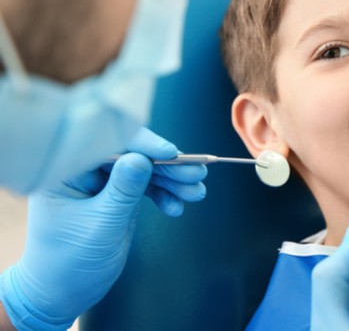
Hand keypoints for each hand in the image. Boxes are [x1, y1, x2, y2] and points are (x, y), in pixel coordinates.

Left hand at [0, 128, 206, 330]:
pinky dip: (165, 195)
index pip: (108, 144)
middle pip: (132, 155)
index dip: (142, 144)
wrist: (63, 294)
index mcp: (67, 172)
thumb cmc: (69, 263)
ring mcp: (103, 183)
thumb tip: (142, 158)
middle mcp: (85, 171)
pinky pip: (147, 187)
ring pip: (145, 170)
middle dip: (167, 165)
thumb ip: (123, 191)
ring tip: (197, 192)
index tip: (171, 152)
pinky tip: (177, 208)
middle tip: (197, 173)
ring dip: (173, 181)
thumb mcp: (100, 226)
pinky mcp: (118, 196)